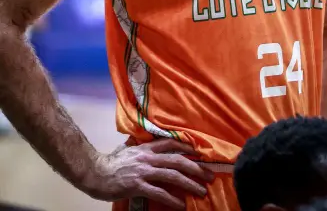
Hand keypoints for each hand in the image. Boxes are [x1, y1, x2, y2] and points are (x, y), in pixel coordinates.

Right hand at [84, 138, 214, 208]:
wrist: (95, 172)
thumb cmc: (111, 162)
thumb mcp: (129, 150)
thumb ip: (141, 149)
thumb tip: (150, 147)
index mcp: (146, 147)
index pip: (171, 144)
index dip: (187, 147)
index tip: (200, 152)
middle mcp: (148, 157)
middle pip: (178, 161)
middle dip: (196, 168)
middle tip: (209, 175)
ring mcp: (144, 171)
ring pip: (173, 176)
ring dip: (190, 183)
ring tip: (201, 191)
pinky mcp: (138, 186)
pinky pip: (159, 192)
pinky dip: (172, 199)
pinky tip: (181, 204)